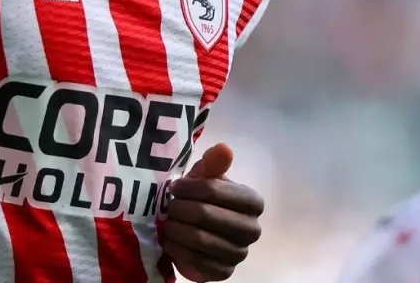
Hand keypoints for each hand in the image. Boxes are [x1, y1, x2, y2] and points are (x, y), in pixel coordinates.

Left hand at [162, 143, 263, 281]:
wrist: (198, 230)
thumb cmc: (204, 199)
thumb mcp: (207, 178)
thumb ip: (214, 164)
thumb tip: (224, 148)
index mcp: (252, 202)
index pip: (216, 191)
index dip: (190, 188)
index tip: (174, 188)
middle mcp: (252, 229)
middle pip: (206, 215)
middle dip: (181, 209)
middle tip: (169, 207)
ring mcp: (239, 253)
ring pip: (199, 239)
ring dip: (177, 229)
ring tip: (168, 223)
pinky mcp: (224, 272)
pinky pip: (197, 262)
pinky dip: (178, 250)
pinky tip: (170, 242)